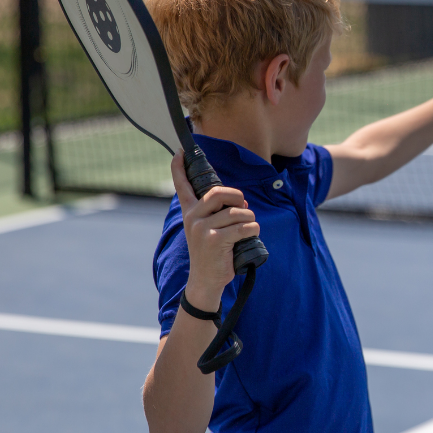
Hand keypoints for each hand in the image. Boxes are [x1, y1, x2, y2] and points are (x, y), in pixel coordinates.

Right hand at [170, 152, 260, 309]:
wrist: (206, 280)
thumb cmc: (213, 252)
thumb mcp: (210, 229)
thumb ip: (220, 212)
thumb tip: (241, 200)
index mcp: (190, 212)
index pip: (182, 185)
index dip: (179, 167)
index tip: (180, 151)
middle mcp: (193, 217)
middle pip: (220, 192)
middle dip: (239, 197)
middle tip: (243, 207)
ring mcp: (202, 228)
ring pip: (238, 212)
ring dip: (249, 219)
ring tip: (246, 229)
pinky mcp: (215, 240)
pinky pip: (244, 226)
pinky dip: (253, 229)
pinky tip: (250, 236)